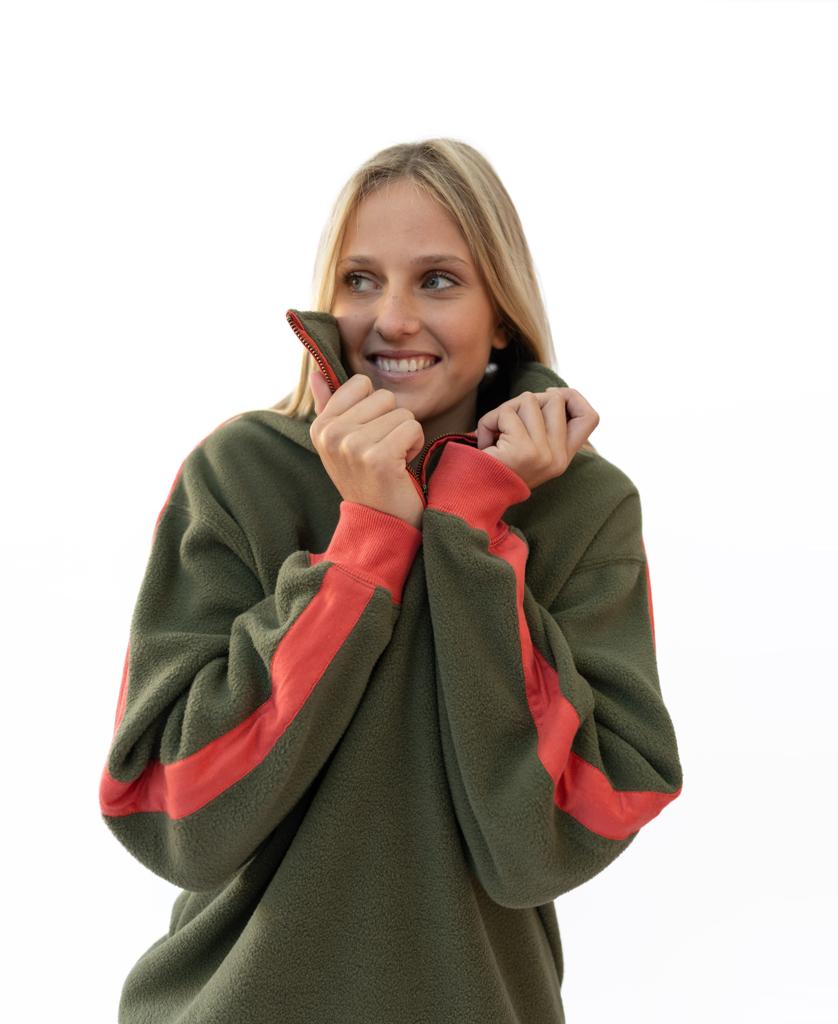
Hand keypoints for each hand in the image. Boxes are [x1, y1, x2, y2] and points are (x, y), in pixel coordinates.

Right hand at [309, 371, 425, 528]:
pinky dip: (415, 445)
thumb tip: (316, 373)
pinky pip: (413, 427)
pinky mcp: (378, 458)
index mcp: (321, 426)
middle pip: (384, 396)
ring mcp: (353, 446)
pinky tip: (402, 466)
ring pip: (402, 413)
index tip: (368, 436)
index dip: (374, 408)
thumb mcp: (341, 443)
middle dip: (392, 422)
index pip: (361, 384)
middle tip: (382, 452)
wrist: (380, 523)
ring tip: (392, 460)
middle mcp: (332, 434)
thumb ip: (329, 406)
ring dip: (405, 436)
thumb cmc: (366, 479)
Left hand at [474, 387, 599, 489]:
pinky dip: (488, 422)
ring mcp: (544, 455)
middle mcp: (558, 458)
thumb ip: (544, 425)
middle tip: (508, 422)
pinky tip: (485, 443)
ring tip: (495, 435)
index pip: (590, 418)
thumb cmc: (494, 468)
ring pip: (529, 400)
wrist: (474, 499)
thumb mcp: (527, 449)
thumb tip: (551, 394)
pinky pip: (506, 413)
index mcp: (562, 458)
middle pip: (556, 399)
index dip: (573, 397)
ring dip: (504, 411)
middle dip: (526, 401)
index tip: (548, 396)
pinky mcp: (524, 450)